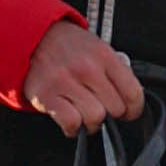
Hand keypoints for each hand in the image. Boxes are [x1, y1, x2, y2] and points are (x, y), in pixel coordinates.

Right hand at [21, 21, 143, 138]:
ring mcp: (66, 82)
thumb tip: (130, 96)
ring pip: (95, 119)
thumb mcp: (97, 48)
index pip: (133, 93)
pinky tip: (71, 118)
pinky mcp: (47, 96)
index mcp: (104, 55)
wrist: (33, 38)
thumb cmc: (67, 46)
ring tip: (83, 112)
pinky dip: (73, 128)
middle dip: (110, 114)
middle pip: (115, 110)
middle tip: (100, 108)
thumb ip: (115, 70)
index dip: (133, 109)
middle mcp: (87, 68)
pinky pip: (72, 124)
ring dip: (91, 122)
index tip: (127, 112)